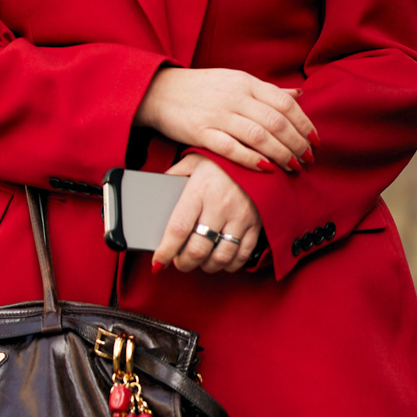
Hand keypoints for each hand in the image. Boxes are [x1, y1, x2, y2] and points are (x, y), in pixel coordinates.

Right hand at [138, 64, 315, 172]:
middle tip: (308, 159)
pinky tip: (266, 169)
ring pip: (258, 135)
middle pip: (276, 121)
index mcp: (246, 82)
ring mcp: (218, 114)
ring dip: (280, 154)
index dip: (305, 123)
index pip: (285, 103)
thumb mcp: (236, 81)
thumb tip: (298, 94)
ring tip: (293, 167)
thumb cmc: (201, 89)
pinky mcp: (201, 131)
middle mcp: (235, 96)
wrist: (160, 91)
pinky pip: (231, 148)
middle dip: (297, 143)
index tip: (316, 141)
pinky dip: (251, 159)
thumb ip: (267, 91)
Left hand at [153, 157, 261, 274]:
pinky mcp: (257, 223)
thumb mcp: (193, 161)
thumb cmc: (222, 159)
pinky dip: (229, 264)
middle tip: (179, 261)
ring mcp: (241, 217)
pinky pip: (242, 255)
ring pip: (220, 257)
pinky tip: (220, 259)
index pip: (178, 229)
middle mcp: (220, 205)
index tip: (158, 262)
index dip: (166, 251)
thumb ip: (174, 178)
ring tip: (199, 261)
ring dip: (206, 266)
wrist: (260, 150)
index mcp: (200, 190)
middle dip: (184, 263)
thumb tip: (156, 195)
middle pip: (198, 249)